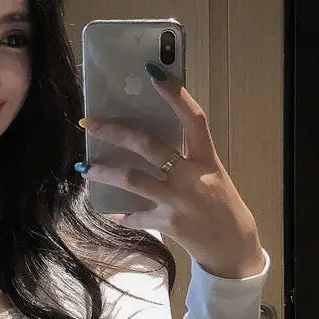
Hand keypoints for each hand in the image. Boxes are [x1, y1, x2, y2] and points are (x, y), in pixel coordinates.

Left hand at [77, 63, 265, 278]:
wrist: (233, 247)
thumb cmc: (222, 205)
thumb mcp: (212, 175)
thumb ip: (187, 157)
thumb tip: (149, 141)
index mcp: (207, 159)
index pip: (193, 119)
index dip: (174, 94)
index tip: (152, 72)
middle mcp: (193, 176)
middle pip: (149, 145)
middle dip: (116, 131)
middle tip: (90, 123)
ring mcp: (179, 200)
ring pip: (132, 179)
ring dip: (104, 172)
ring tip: (85, 168)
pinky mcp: (168, 223)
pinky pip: (136, 216)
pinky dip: (123, 214)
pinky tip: (114, 213)